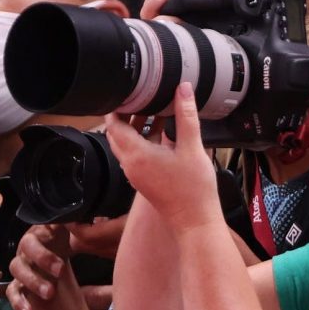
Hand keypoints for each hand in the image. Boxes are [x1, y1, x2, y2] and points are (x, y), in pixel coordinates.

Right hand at [7, 222, 80, 309]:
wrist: (54, 256)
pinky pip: (12, 292)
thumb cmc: (63, 242)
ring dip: (32, 281)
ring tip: (50, 294)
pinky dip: (19, 302)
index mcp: (41, 232)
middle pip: (26, 248)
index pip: (38, 232)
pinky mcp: (17, 284)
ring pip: (17, 269)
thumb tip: (85, 218)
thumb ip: (75, 226)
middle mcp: (27, 247)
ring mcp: (20, 266)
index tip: (63, 260)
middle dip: (42, 260)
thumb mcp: (70, 232)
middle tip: (60, 272)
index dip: (46, 248)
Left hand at [103, 83, 220, 234]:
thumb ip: (186, 116)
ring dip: (136, 127)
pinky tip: (163, 132)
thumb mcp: (192, 147)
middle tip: (142, 98)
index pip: (113, 124)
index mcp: (136, 154)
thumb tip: (183, 89)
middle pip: (117, 133)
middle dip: (127, 114)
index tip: (128, 92)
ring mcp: (135, 173)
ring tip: (155, 110)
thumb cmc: (193, 189)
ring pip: (127, 144)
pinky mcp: (144, 179)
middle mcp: (130, 164)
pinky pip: (136, 154)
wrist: (195, 221)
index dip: (117, 107)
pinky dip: (144, 140)